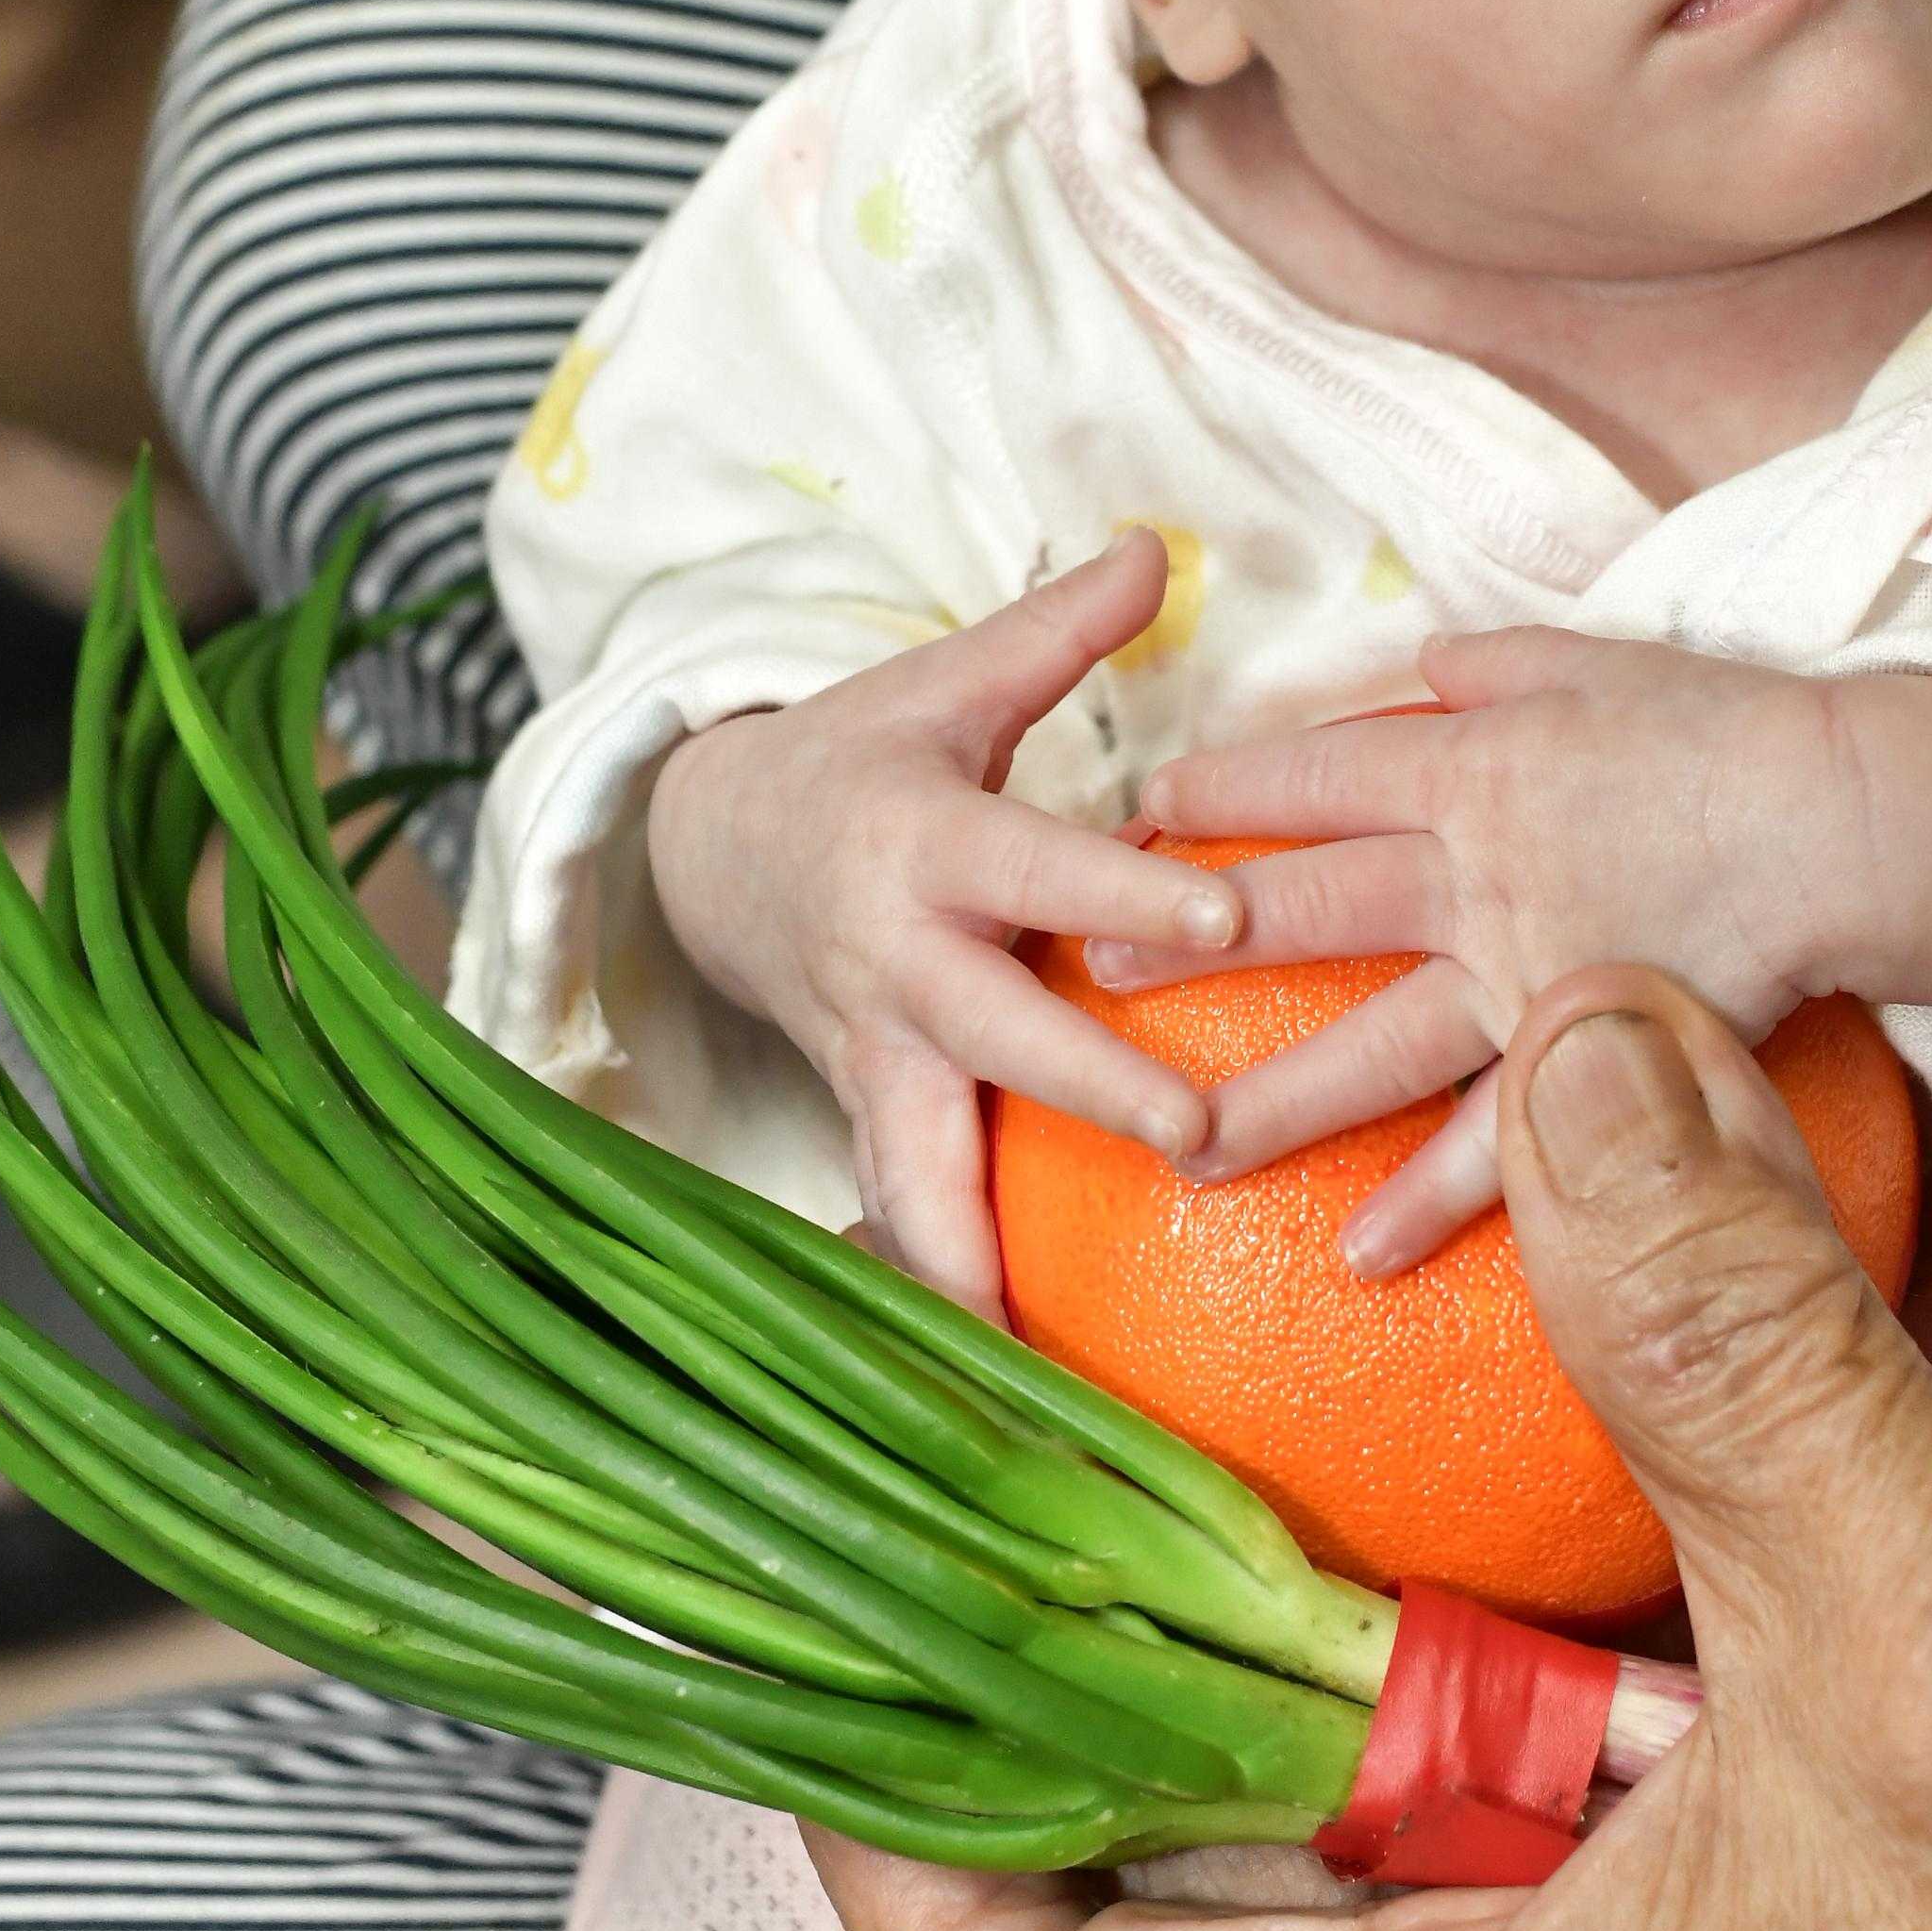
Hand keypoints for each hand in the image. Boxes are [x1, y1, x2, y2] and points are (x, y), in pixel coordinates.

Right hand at [640, 532, 1248, 1306]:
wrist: (711, 851)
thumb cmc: (869, 758)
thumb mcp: (947, 683)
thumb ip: (1057, 630)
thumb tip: (1154, 545)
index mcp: (924, 846)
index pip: (1038, 868)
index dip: (1123, 890)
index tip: (1220, 915)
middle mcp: (894, 965)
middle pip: (996, 1038)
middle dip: (1090, 1089)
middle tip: (1199, 1133)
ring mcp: (871, 1057)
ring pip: (920, 1167)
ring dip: (983, 1253)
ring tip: (1055, 1349)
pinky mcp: (865, 1117)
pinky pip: (906, 1217)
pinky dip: (946, 1297)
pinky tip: (1017, 1385)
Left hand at [807, 973, 1931, 1930]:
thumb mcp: (1923, 1597)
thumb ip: (1716, 1319)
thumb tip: (1569, 1036)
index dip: (898, 1856)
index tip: (843, 1638)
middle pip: (1198, 1919)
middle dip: (1096, 1687)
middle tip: (1028, 1432)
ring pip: (1402, 1831)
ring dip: (1326, 1629)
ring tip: (1232, 1385)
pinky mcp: (1830, 1929)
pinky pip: (1588, 1775)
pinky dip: (1531, 1610)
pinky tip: (1561, 1404)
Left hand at [1142, 638, 1863, 1271]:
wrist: (1835, 814)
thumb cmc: (1723, 726)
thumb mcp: (1594, 659)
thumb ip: (1492, 665)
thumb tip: (1419, 660)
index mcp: (1466, 761)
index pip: (1312, 773)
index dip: (1221, 789)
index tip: (1140, 808)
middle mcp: (1470, 872)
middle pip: (1303, 907)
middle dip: (1190, 939)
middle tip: (1093, 970)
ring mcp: (1520, 976)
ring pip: (1369, 1045)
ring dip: (1269, 1101)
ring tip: (1178, 1148)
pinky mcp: (1584, 1056)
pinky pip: (1493, 1145)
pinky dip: (1427, 1205)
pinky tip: (1355, 1258)